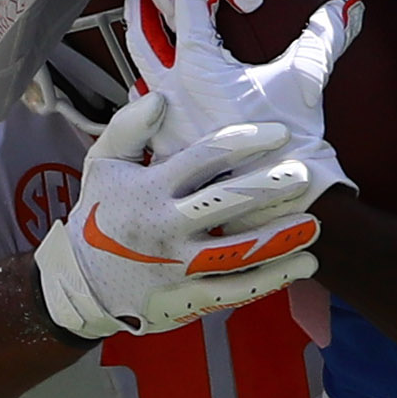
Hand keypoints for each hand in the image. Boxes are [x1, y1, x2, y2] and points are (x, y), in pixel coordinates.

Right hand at [34, 88, 326, 340]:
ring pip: (236, 253)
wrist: (81, 283)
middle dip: (267, 188)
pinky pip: (235, 291)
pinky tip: (304, 266)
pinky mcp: (188, 299)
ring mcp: (178, 267)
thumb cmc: (101, 214)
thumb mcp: (101, 164)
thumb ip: (128, 128)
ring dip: (279, 240)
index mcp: (149, 190)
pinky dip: (272, 280)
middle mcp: (166, 228)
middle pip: (224, 204)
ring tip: (315, 225)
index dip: (244, 142)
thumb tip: (162, 98)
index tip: (279, 132)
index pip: (203, 159)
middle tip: (304, 173)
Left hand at [129, 0, 353, 218]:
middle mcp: (168, 89)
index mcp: (195, 65)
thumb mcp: (305, 81)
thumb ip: (324, 36)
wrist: (276, 204)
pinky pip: (144, 113)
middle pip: (140, 29)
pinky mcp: (164, 149)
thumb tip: (349, 5)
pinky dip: (147, 92)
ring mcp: (161, 122)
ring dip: (141, 44)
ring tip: (144, 26)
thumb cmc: (288, 144)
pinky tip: (154, 90)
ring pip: (136, 69)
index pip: (186, 0)